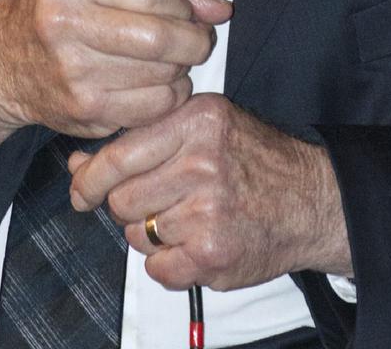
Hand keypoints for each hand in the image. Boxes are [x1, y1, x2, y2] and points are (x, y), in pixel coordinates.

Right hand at [0, 0, 230, 182]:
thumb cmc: (54, 7)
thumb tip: (218, 8)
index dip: (183, 4)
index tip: (190, 10)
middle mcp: (62, 22)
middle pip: (158, 37)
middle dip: (194, 40)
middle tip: (198, 39)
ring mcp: (72, 71)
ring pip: (161, 74)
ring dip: (181, 68)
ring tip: (174, 59)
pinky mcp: (83, 109)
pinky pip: (150, 107)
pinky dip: (168, 96)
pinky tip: (158, 83)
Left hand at [67, 94, 351, 290]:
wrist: (311, 200)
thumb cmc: (254, 159)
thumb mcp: (203, 126)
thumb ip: (142, 140)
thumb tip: (78, 164)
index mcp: (196, 120)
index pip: (118, 155)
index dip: (90, 177)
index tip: (81, 188)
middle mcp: (202, 162)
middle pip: (122, 199)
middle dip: (129, 206)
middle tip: (157, 200)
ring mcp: (208, 211)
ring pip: (138, 234)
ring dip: (152, 233)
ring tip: (186, 218)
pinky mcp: (213, 254)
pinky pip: (158, 269)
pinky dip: (169, 263)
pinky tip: (195, 243)